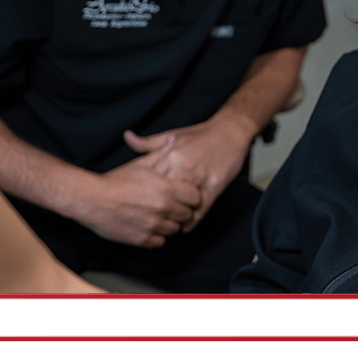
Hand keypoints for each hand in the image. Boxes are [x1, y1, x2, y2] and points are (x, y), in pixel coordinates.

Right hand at [78, 148, 201, 247]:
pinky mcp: (142, 240)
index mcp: (167, 189)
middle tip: (172, 206)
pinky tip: (149, 225)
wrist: (93, 199)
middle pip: (187, 215)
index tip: (185, 196)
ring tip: (158, 215)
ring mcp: (153, 226)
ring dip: (169, 223)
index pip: (195, 198)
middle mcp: (163, 209)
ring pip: (174, 230)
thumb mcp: (141, 163)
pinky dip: (156, 235)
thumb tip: (173, 139)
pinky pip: (160, 241)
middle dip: (181, 211)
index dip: (191, 196)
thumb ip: (161, 152)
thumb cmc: (117, 180)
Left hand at [123, 112, 255, 231]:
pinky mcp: (214, 186)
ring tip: (168, 225)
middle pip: (164, 196)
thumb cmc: (201, 134)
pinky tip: (186, 226)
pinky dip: (192, 221)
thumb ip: (148, 142)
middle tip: (151, 219)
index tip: (139, 204)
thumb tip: (127, 137)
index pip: (151, 181)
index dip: (144, 195)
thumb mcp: (172, 134)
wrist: (230, 131)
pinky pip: (201, 209)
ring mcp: (200, 177)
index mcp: (170, 155)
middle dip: (157, 209)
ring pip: (182, 205)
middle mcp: (183, 167)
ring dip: (175, 217)